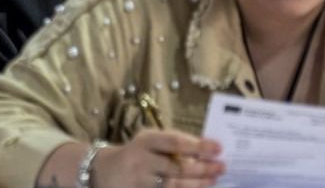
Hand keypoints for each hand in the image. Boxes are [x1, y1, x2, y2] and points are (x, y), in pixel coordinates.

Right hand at [92, 129, 223, 187]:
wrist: (103, 171)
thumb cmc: (136, 153)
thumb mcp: (149, 141)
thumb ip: (172, 143)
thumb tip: (206, 148)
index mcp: (146, 141)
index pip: (175, 142)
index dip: (198, 146)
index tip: (218, 148)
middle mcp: (141, 161)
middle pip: (176, 167)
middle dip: (202, 169)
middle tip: (221, 167)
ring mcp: (139, 181)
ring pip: (172, 186)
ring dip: (197, 184)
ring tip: (213, 180)